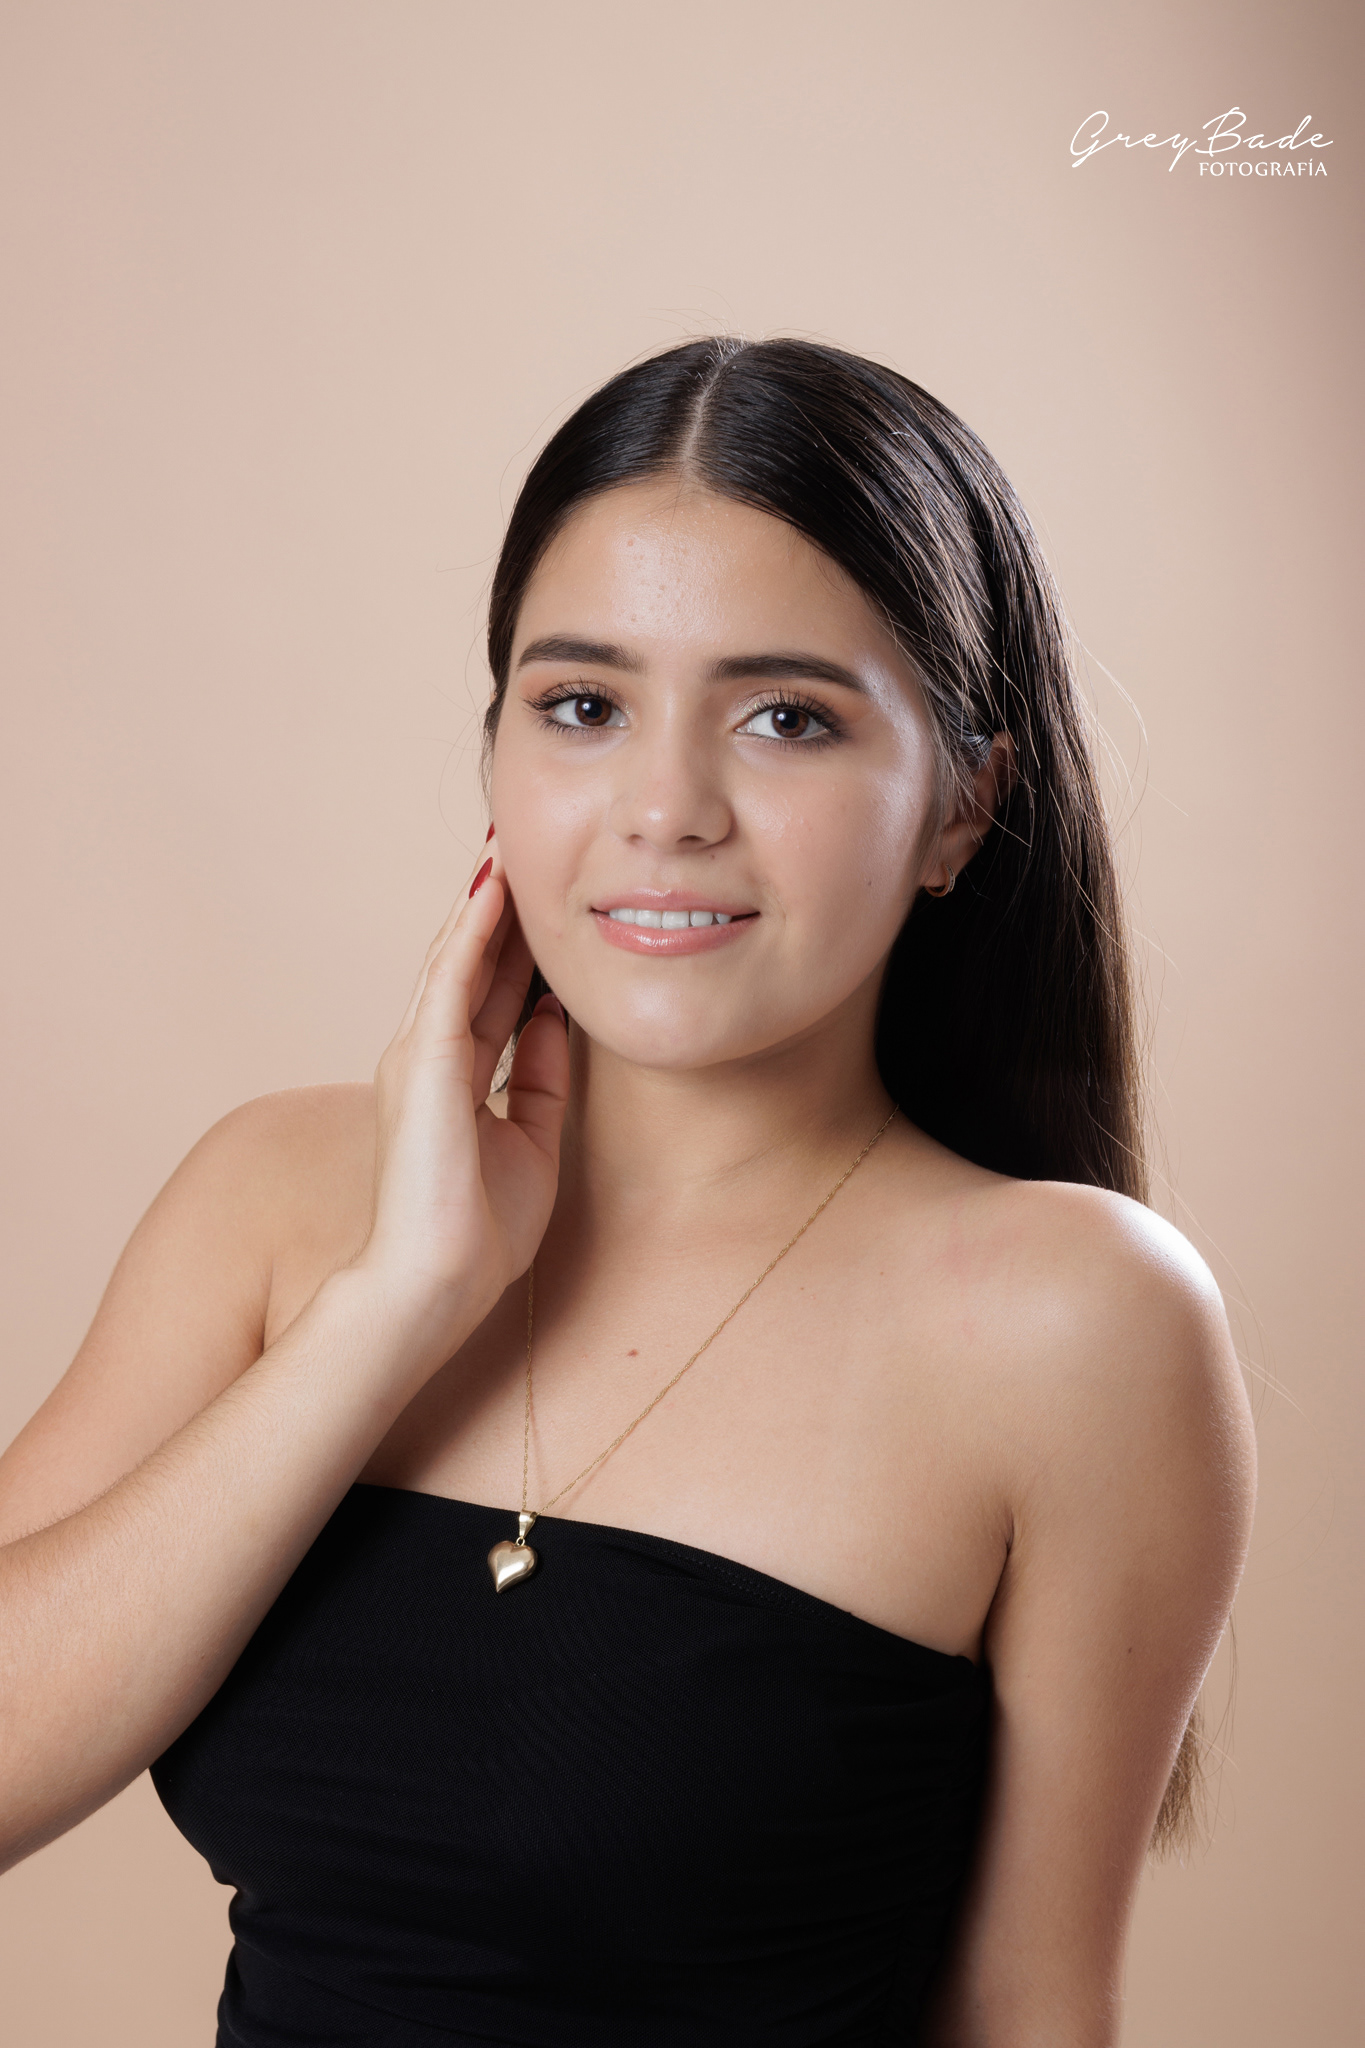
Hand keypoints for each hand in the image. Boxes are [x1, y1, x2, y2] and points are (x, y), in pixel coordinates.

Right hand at [352, 836, 569, 1344]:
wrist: (431, 1286)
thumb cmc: (476, 1234)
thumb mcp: (529, 1139)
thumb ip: (539, 1077)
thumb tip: (557, 1016)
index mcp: (451, 1079)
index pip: (489, 995)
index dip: (514, 945)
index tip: (543, 898)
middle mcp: (427, 1057)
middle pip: (470, 965)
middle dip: (497, 909)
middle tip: (523, 847)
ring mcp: (419, 1055)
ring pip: (455, 959)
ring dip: (483, 902)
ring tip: (508, 846)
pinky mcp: (423, 1061)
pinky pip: (451, 980)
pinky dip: (472, 931)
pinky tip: (495, 889)